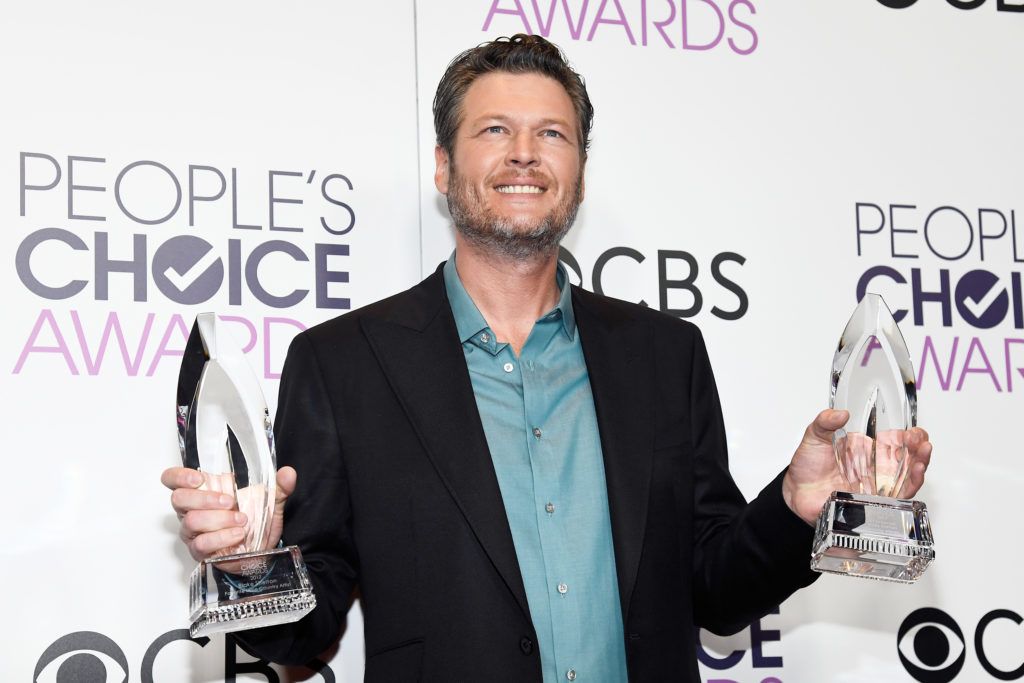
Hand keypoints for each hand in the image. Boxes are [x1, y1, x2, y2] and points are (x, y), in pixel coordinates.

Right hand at [161, 465, 296, 561]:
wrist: (260, 553)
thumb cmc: (256, 522)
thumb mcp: (271, 501)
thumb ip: (279, 486)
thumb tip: (288, 473)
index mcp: (203, 491)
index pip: (173, 479)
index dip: (179, 477)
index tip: (198, 478)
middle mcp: (192, 511)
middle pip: (179, 499)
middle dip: (206, 499)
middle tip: (230, 502)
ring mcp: (193, 532)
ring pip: (192, 521)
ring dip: (219, 519)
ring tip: (242, 521)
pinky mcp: (200, 551)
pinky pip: (201, 544)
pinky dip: (221, 537)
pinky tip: (237, 535)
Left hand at [781, 409, 932, 525]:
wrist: (797, 493)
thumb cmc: (807, 467)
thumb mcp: (814, 437)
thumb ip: (825, 422)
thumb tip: (840, 413)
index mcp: (865, 448)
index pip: (894, 439)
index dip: (908, 434)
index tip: (911, 430)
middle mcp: (876, 466)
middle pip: (907, 455)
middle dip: (918, 446)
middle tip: (918, 439)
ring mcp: (877, 483)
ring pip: (908, 474)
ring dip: (920, 462)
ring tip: (924, 451)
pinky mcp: (875, 500)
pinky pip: (899, 494)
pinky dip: (911, 483)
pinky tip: (915, 471)